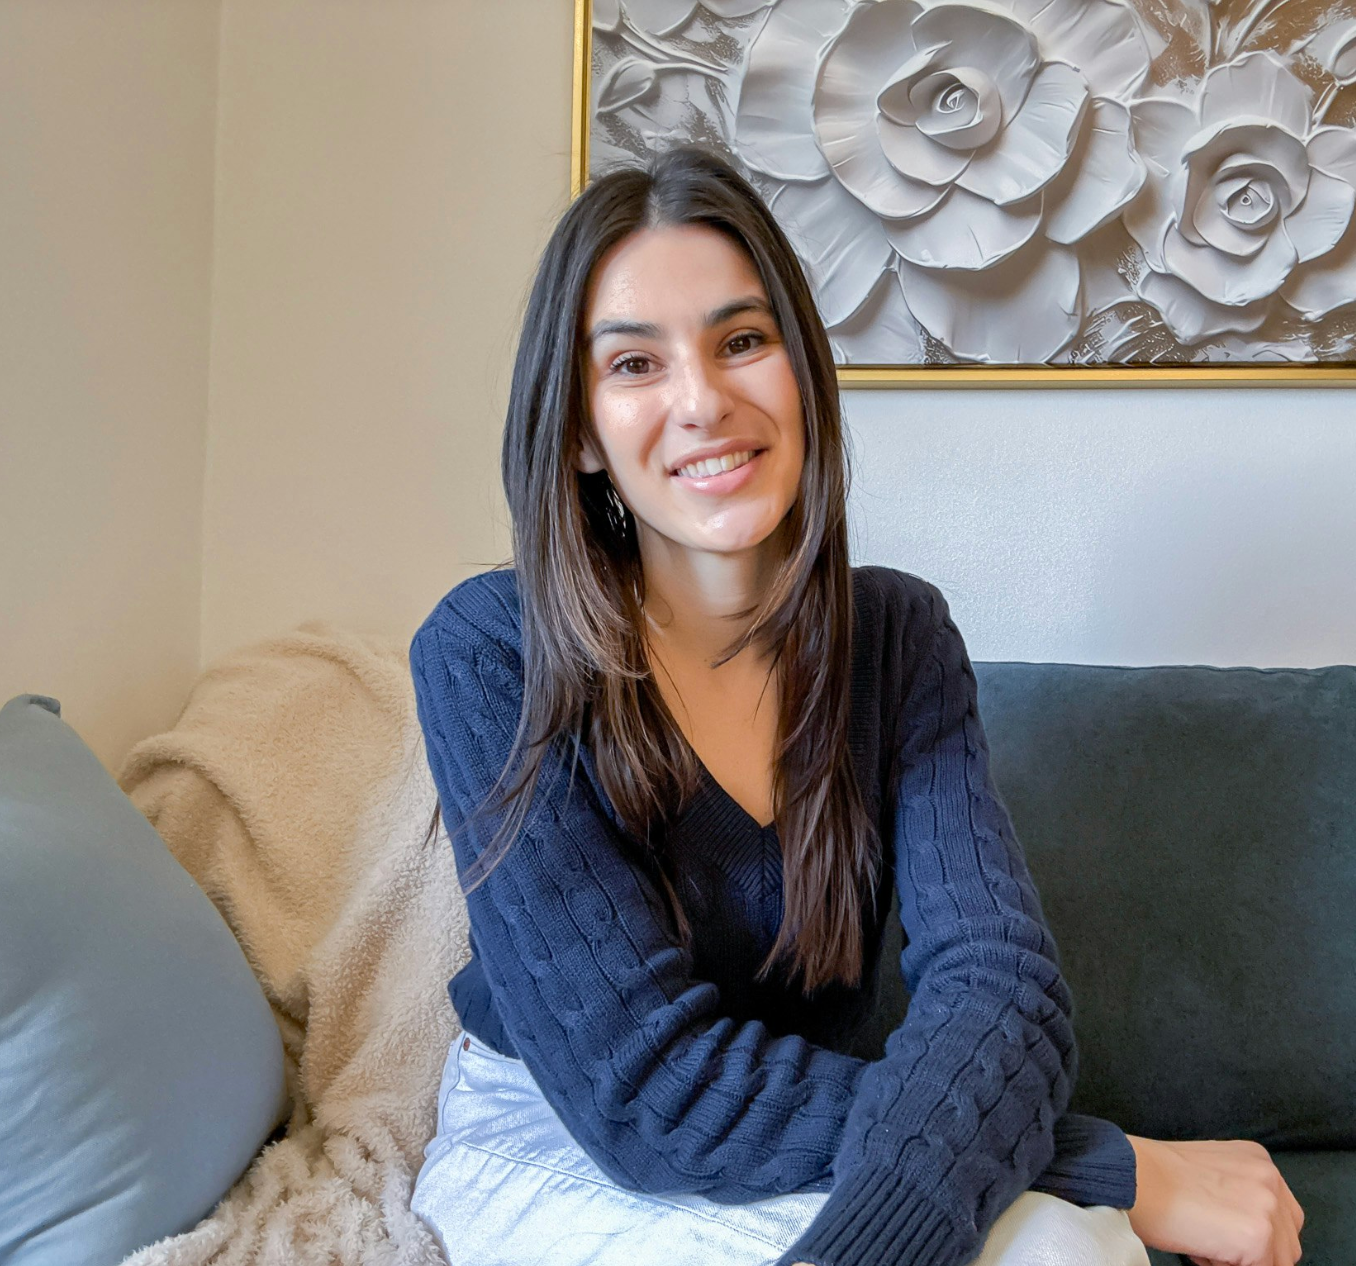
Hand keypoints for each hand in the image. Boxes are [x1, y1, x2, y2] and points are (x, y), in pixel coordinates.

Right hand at [1125, 1135, 1303, 1264]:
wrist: (1131, 1175)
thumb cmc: (1153, 1175)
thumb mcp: (1209, 1169)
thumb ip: (1237, 1190)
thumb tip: (1242, 1225)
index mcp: (1257, 1158)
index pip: (1280, 1215)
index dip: (1254, 1233)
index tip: (1224, 1235)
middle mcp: (1270, 1178)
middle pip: (1287, 1240)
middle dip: (1256, 1252)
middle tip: (1213, 1244)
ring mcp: (1267, 1207)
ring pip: (1278, 1261)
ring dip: (1244, 1261)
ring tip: (1204, 1244)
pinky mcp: (1257, 1237)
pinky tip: (1199, 1248)